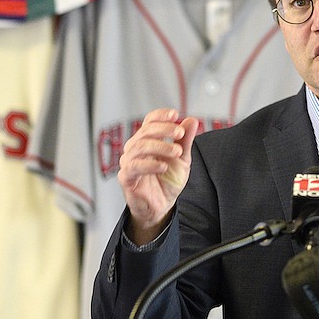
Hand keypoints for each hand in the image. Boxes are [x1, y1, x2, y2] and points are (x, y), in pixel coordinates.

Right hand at [117, 108, 198, 244]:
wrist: (162, 205)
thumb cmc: (168, 179)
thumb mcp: (182, 158)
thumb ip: (185, 140)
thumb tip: (191, 120)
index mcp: (147, 140)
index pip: (150, 121)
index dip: (161, 116)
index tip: (175, 114)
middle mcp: (135, 148)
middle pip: (145, 131)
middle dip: (164, 130)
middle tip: (180, 134)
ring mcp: (129, 162)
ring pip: (140, 147)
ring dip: (161, 147)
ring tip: (177, 152)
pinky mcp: (126, 177)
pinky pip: (134, 167)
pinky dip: (150, 165)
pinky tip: (163, 166)